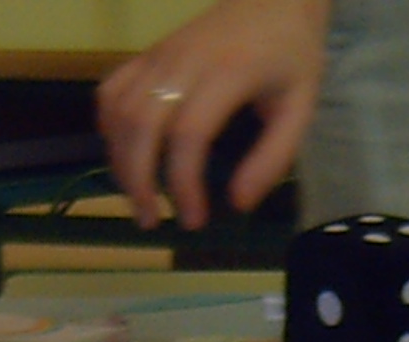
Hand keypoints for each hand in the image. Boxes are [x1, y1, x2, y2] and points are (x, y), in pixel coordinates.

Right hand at [97, 0, 329, 229]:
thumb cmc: (290, 55)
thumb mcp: (300, 107)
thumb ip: (272, 158)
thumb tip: (238, 204)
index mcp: (226, 74)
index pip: (189, 135)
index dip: (184, 184)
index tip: (193, 219)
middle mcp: (183, 62)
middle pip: (141, 125)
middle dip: (139, 181)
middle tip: (151, 220)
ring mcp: (160, 55)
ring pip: (120, 110)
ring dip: (120, 161)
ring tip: (137, 197)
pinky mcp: (147, 54)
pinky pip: (112, 90)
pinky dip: (108, 126)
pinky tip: (124, 154)